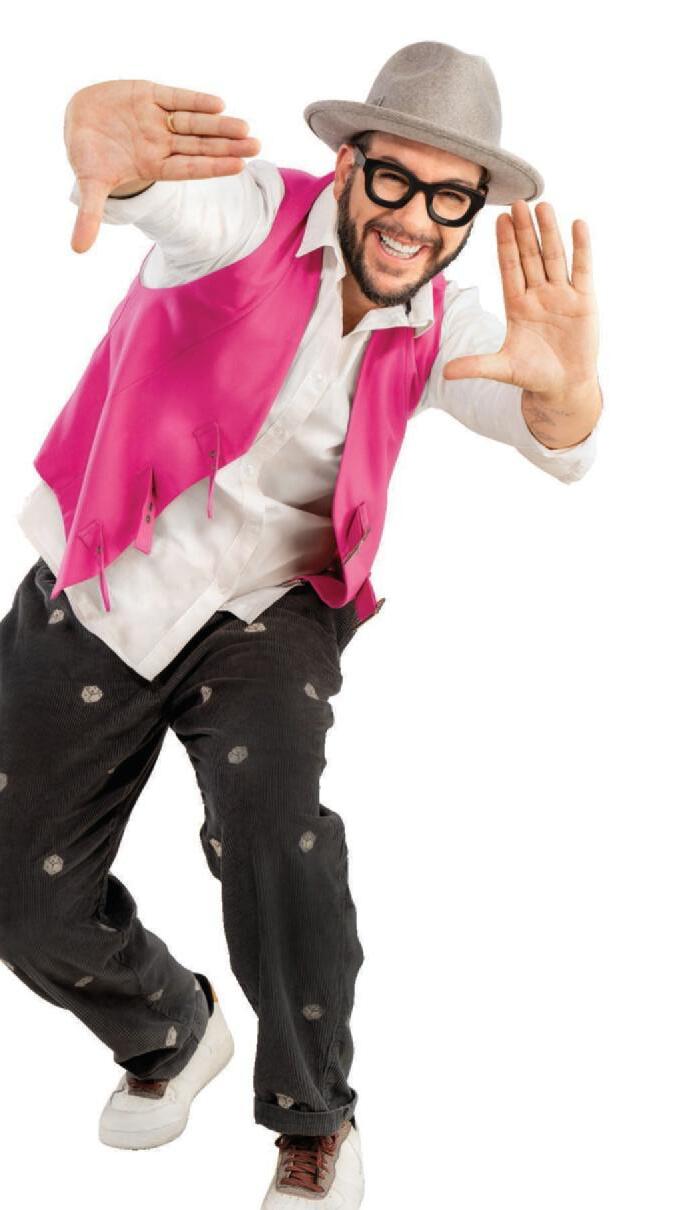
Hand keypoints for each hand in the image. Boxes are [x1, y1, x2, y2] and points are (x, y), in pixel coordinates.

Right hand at [65, 79, 261, 253]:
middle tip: (256, 145)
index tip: (239, 167)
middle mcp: (160, 143)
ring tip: (246, 127)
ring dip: (219, 125)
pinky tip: (219, 104)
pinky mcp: (149, 95)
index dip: (212, 167)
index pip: (189, 169)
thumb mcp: (89, 184)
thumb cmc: (88, 156)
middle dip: (227, 146)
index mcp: (152, 165)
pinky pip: (176, 97)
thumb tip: (78, 250)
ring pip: (194, 123)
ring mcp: (157, 119)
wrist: (78, 119)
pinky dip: (195, 100)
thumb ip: (89, 214)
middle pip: (199, 146)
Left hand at [442, 200, 598, 402]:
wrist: (564, 386)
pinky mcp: (583, 301)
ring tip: (544, 206)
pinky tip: (578, 225)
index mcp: (517, 305)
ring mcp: (561, 295)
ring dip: (549, 232)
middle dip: (524, 231)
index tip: (499, 220)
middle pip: (529, 256)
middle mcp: (538, 294)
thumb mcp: (503, 369)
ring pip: (554, 257)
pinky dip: (581, 248)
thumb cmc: (533, 375)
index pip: (509, 268)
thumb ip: (476, 366)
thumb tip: (444, 373)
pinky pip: (582, 269)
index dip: (504, 245)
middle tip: (518, 203)